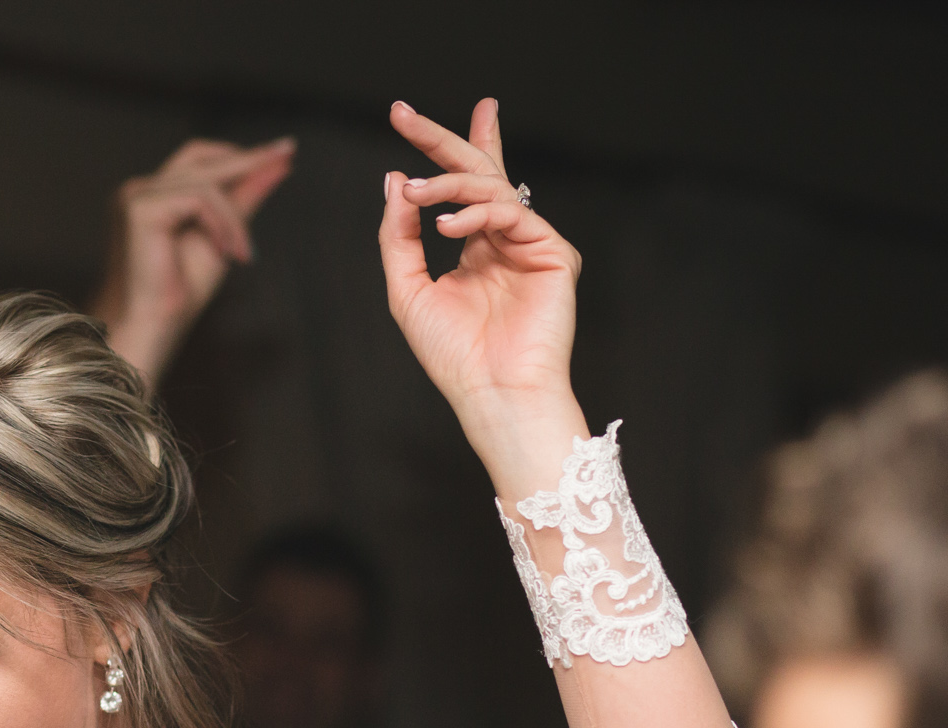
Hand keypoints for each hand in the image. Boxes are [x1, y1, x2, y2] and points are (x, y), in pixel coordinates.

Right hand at [92, 137, 293, 388]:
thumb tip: (278, 167)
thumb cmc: (180, 295)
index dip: (241, 156)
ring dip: (235, 219)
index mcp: (155, 197)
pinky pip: (199, 199)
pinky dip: (223, 224)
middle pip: (201, 157)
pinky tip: (229, 254)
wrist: (152, 328)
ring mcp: (136, 195)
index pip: (201, 163)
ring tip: (246, 256)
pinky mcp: (140, 208)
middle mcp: (141, 190)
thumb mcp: (224, 238)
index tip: (283, 152)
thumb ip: (244, 202)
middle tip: (288, 152)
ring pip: (206, 182)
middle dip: (248, 158)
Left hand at [378, 100, 583, 463]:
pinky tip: (446, 226)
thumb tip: (394, 180)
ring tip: (415, 194)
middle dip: (440, 140)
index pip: (462, 188)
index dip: (442, 149)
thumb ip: (399, 236)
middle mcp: (503, 241)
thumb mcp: (407, 289)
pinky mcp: (554, 252)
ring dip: (446, 185)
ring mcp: (530, 244)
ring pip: (489, 189)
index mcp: (475, 248)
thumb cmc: (452, 354)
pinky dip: (475, 214)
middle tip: (403, 114)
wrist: (491, 392)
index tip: (405, 117)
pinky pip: (512, 214)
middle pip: (477, 173)